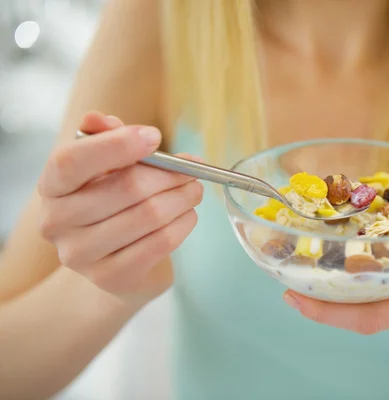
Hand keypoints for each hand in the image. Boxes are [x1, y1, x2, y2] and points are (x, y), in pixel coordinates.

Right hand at [38, 111, 203, 303]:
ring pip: (149, 215)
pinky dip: (183, 224)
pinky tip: (188, 216)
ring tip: (194, 191)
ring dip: (182, 198)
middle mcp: (56, 222)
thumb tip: (102, 119)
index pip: (70, 161)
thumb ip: (106, 140)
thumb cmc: (114, 204)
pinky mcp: (110, 278)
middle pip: (125, 187)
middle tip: (193, 170)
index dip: (116, 145)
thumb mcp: (107, 168)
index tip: (155, 136)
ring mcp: (80, 255)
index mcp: (51, 187)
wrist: (118, 262)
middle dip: (170, 174)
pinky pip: (160, 243)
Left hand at [283, 176, 388, 358]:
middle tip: (294, 266)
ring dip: (355, 290)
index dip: (329, 311)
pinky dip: (375, 297)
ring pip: (374, 313)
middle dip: (327, 294)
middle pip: (362, 313)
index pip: (373, 315)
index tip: (291, 296)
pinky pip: (387, 319)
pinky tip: (376, 275)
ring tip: (338, 260)